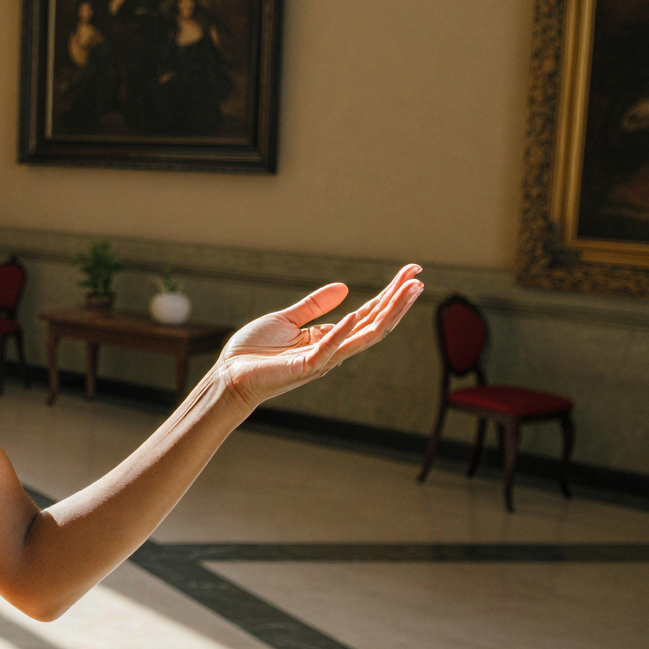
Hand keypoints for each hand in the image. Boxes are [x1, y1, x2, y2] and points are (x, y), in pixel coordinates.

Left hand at [213, 265, 423, 410]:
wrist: (229, 375)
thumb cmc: (254, 353)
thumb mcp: (286, 321)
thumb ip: (314, 306)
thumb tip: (344, 287)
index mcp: (329, 336)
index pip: (368, 312)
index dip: (390, 293)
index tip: (410, 272)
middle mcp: (332, 349)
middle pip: (375, 323)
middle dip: (398, 301)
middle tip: (419, 279)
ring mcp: (321, 359)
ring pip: (363, 336)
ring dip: (386, 314)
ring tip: (406, 293)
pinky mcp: (305, 366)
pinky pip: (328, 349)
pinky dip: (342, 331)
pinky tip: (356, 313)